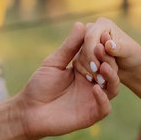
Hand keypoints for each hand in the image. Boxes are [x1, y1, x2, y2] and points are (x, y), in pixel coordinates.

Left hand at [14, 22, 113, 139]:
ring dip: (111, 76)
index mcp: (85, 70)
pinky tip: (96, 88)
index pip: (100, 57)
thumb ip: (69, 47)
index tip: (101, 36)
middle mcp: (93, 84)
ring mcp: (93, 100)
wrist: (28, 111)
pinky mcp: (91, 115)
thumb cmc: (39, 86)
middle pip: (110, 71)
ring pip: (112, 88)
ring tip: (102, 66)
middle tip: (102, 48)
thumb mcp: (54, 63)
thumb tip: (80, 24)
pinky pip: (104, 107)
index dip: (102, 47)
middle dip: (108, 59)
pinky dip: (103, 98)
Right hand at [71, 17, 133, 93]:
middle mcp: (92, 30)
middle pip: (82, 45)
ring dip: (89, 69)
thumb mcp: (128, 51)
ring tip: (102, 80)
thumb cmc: (132, 54)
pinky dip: (85, 72)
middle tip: (100, 77)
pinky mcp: (83, 53)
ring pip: (79, 55)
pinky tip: (94, 79)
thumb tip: (108, 44)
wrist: (131, 65)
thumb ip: (118, 47)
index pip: (90, 36)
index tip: (97, 67)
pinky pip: (77, 62)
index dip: (91, 52)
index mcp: (103, 24)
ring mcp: (86, 42)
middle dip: (90, 62)